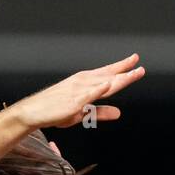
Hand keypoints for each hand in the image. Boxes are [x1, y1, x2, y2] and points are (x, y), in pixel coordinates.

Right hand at [16, 53, 144, 130]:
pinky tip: (108, 84)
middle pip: (108, 77)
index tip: (135, 61)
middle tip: (140, 67)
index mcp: (85, 83)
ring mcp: (78, 91)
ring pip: (102, 84)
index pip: (107, 73)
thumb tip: (118, 113)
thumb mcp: (81, 113)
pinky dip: (98, 89)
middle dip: (125, 71)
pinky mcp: (72, 102)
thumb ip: (100, 112)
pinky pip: (87, 95)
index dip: (122, 67)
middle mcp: (83, 83)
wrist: (34, 112)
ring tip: (132, 74)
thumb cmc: (55, 111)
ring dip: (117, 78)